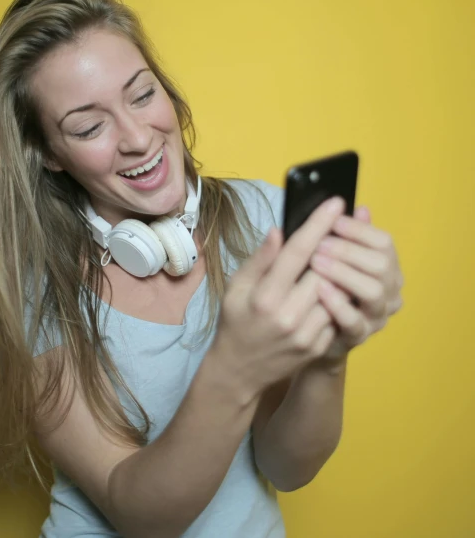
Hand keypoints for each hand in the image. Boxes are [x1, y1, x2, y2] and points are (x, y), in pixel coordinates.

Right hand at [214, 197, 345, 395]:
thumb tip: (279, 231)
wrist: (240, 370)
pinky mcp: (319, 346)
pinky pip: (337, 312)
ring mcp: (307, 334)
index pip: (298, 253)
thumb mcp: (236, 287)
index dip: (318, 225)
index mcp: (265, 296)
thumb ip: (260, 259)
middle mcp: (288, 316)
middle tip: (338, 230)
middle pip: (325, 269)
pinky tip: (327, 289)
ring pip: (337, 291)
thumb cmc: (235, 322)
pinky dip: (335, 296)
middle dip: (334, 246)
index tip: (335, 202)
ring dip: (338, 271)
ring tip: (334, 259)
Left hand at [309, 206, 403, 361]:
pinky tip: (319, 289)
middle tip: (320, 243)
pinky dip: (337, 303)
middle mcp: (389, 291)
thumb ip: (348, 236)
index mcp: (385, 267)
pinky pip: (354, 321)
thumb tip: (362, 209)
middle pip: (382, 265)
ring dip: (344, 272)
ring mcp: (376, 315)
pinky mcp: (358, 335)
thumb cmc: (322, 285)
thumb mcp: (331, 257)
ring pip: (373, 291)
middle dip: (349, 250)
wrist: (310, 330)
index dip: (359, 229)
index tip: (334, 220)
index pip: (384, 242)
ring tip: (316, 261)